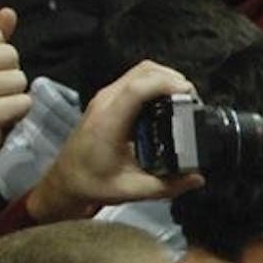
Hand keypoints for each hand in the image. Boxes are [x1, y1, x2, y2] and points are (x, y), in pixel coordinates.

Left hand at [27, 61, 203, 221]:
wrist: (65, 180)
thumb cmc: (92, 183)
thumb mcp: (132, 190)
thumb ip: (168, 186)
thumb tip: (197, 178)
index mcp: (109, 123)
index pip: (138, 89)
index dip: (167, 84)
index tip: (189, 93)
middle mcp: (105, 103)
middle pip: (143, 71)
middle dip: (172, 79)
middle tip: (191, 99)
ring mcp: (105, 98)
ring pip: (139, 71)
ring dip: (164, 79)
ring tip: (183, 98)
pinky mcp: (107, 100)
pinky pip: (134, 80)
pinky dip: (155, 83)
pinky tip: (166, 101)